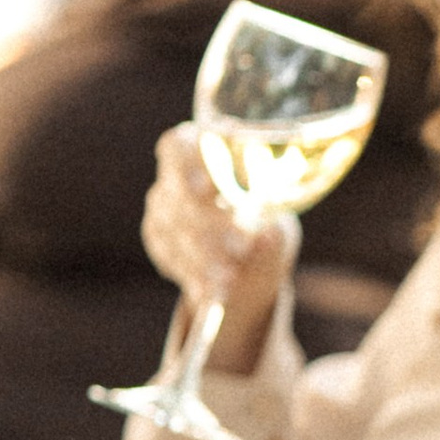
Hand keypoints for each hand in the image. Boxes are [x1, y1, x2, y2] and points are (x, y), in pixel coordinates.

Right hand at [137, 125, 293, 379]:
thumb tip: (267, 235)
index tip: (208, 188)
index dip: (187, 166)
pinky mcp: (160, 242)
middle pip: (180, 198)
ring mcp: (160, 210)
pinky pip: (172, 261)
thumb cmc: (266, 199)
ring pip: (175, 235)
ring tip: (232, 279)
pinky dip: (196, 279)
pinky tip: (214, 293)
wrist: (253, 235)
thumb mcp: (279, 196)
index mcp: (197, 146)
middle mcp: (171, 177)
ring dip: (205, 259)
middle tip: (242, 246)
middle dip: (212, 225)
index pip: (177, 147)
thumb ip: (273, 207)